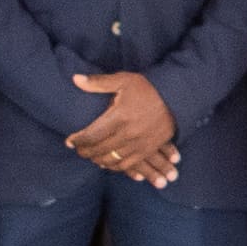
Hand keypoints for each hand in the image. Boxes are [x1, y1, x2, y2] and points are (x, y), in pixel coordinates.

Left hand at [66, 70, 179, 186]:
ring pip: (112, 160)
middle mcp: (129, 133)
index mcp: (120, 116)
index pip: (92, 134)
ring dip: (97, 160)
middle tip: (77, 149)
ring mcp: (139, 144)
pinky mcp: (148, 149)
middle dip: (85, 151)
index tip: (69, 141)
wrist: (177, 98)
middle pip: (99, 149)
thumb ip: (98, 82)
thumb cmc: (147, 88)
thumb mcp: (123, 80)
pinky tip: (107, 163)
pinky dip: (114, 167)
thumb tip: (75, 79)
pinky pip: (128, 165)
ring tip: (90, 156)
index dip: (78, 140)